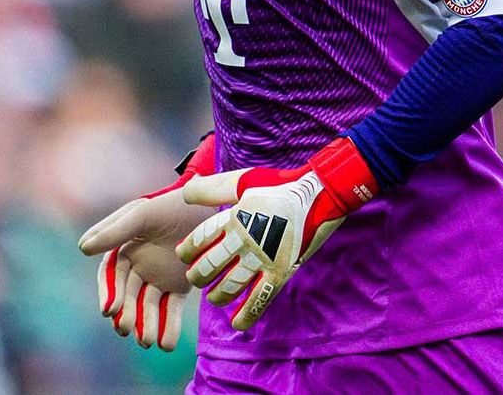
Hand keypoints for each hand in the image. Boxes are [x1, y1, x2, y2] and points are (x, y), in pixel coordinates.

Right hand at [79, 134, 215, 349]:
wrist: (205, 205)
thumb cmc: (170, 204)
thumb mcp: (142, 214)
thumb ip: (115, 231)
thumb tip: (82, 248)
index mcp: (125, 249)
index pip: (111, 277)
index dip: (108, 293)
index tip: (109, 310)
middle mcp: (139, 266)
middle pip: (128, 296)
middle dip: (127, 314)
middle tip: (127, 329)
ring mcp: (159, 277)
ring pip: (148, 307)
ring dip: (146, 325)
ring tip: (148, 341)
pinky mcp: (179, 285)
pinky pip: (171, 309)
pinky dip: (169, 327)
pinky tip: (167, 344)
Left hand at [175, 137, 377, 330]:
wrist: (318, 196)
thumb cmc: (279, 186)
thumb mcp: (244, 180)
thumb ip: (213, 188)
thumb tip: (185, 192)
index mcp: (234, 217)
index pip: (200, 240)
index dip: (187, 250)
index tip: (184, 254)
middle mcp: (245, 241)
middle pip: (210, 266)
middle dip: (198, 275)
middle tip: (196, 276)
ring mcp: (263, 259)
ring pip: (230, 287)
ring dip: (217, 295)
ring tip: (213, 296)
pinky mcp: (281, 272)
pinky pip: (260, 299)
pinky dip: (247, 314)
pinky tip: (237, 322)